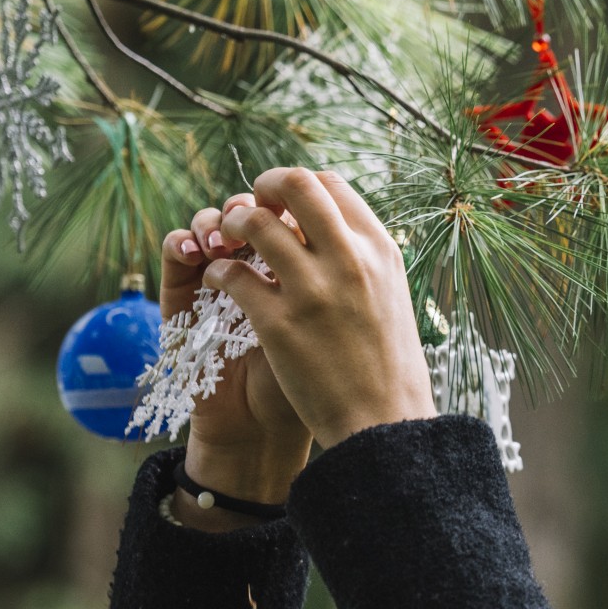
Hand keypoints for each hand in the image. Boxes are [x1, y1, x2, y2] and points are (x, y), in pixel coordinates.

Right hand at [162, 206, 310, 511]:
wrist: (267, 434)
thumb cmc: (312, 382)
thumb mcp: (328, 320)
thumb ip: (323, 271)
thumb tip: (318, 217)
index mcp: (301, 265)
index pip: (294, 208)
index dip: (294, 201)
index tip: (303, 217)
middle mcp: (259, 264)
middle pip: (253, 204)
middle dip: (256, 200)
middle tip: (261, 217)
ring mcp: (219, 277)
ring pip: (214, 219)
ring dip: (219, 218)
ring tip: (227, 238)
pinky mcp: (183, 296)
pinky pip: (176, 250)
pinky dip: (183, 241)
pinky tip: (196, 251)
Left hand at [199, 167, 436, 448]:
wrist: (383, 424)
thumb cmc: (386, 364)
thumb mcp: (389, 295)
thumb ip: (362, 256)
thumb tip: (331, 223)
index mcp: (379, 249)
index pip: (330, 184)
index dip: (296, 185)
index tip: (281, 203)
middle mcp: (349, 260)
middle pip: (295, 184)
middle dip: (262, 186)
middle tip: (249, 207)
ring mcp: (313, 291)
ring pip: (255, 223)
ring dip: (231, 224)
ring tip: (224, 241)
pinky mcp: (279, 325)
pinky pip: (232, 274)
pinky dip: (218, 271)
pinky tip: (220, 281)